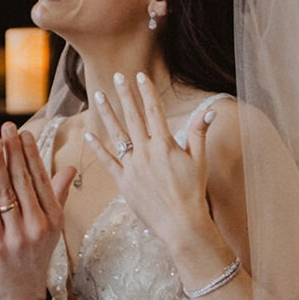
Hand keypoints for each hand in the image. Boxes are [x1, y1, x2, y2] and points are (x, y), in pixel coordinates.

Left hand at [0, 123, 74, 299]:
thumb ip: (58, 195)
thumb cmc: (36, 256)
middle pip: (24, 181)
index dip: (31, 154)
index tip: (23, 133)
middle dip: (13, 152)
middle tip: (5, 128)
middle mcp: (38, 224)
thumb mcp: (53, 226)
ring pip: (6, 193)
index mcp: (53, 217)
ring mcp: (18, 235)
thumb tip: (69, 169)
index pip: (42, 179)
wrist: (23, 292)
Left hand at [89, 73, 223, 259]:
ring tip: (98, 96)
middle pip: (133, 117)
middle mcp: (146, 152)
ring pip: (117, 135)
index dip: (146, 92)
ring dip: (107, 113)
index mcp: (165, 145)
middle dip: (125, 95)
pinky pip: (107, 162)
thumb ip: (199, 133)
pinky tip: (88, 134)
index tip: (139, 76)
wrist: (181, 223)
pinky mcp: (123, 182)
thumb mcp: (199, 160)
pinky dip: (97, 148)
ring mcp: (132, 167)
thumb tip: (210, 110)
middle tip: (116, 76)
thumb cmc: (193, 192)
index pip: (154, 111)